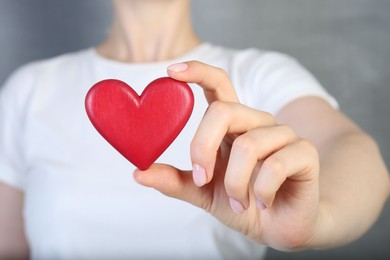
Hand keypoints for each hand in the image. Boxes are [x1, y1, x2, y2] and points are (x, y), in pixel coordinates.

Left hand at [134, 61, 321, 249]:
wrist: (280, 227)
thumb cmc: (243, 203)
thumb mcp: (203, 193)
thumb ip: (174, 181)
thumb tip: (138, 172)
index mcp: (233, 125)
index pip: (218, 84)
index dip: (197, 71)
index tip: (171, 71)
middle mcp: (257, 122)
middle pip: (224, 111)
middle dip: (204, 148)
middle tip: (202, 179)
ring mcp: (284, 135)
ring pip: (248, 145)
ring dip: (235, 184)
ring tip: (239, 202)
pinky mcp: (305, 152)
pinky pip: (275, 165)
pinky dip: (260, 192)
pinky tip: (263, 202)